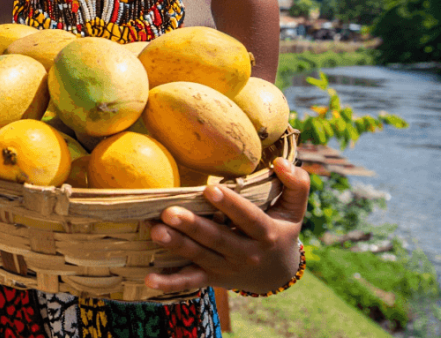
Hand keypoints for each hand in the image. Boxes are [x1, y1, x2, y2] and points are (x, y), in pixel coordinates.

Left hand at [146, 157, 310, 293]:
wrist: (277, 274)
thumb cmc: (281, 230)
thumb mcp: (294, 210)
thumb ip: (296, 184)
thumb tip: (281, 162)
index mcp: (265, 234)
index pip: (248, 219)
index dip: (231, 205)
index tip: (210, 189)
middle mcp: (244, 253)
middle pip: (217, 239)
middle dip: (193, 226)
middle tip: (169, 212)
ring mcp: (225, 267)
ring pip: (199, 256)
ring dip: (176, 245)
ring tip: (155, 231)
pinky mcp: (210, 278)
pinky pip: (189, 281)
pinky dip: (170, 282)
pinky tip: (149, 278)